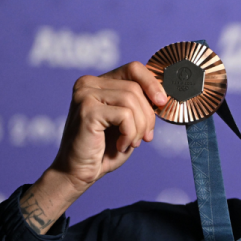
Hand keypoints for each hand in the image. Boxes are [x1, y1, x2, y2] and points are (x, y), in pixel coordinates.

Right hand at [50, 61, 167, 193]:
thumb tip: (163, 95)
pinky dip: (129, 134)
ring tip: (131, 142)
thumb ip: (140, 105)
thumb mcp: (127, 122)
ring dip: (139, 127)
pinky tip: (120, 146)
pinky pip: (125, 115)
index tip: (161, 102)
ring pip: (132, 101)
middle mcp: (88, 83)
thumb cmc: (104, 149)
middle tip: (145, 137)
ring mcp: (85, 95)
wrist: (78, 173)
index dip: (152, 83)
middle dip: (148, 116)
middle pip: (135, 88)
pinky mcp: (87, 110)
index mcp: (97, 82)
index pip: (133, 68)